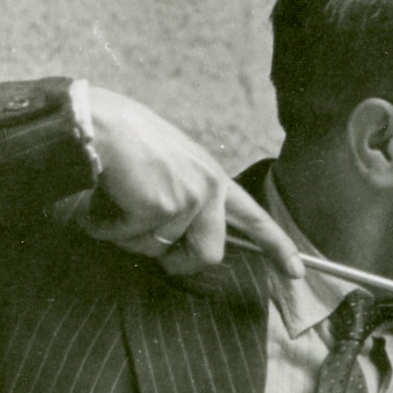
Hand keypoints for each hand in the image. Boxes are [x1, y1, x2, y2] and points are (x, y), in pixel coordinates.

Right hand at [77, 87, 303, 277]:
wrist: (96, 120)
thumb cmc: (123, 142)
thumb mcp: (170, 169)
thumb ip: (184, 200)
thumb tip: (175, 245)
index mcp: (212, 178)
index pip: (254, 218)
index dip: (278, 248)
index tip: (296, 273)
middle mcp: (208, 187)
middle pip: (208, 256)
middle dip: (175, 263)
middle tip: (143, 238)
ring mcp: (188, 197)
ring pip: (158, 250)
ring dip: (126, 234)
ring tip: (114, 197)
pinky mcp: (161, 206)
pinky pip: (128, 239)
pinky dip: (105, 226)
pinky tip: (99, 196)